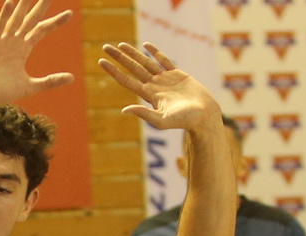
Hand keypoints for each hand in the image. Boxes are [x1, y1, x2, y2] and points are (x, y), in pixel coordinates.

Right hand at [0, 0, 74, 106]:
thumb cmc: (0, 92)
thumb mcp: (29, 87)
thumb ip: (49, 81)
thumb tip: (72, 78)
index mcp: (22, 49)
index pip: (41, 30)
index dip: (55, 22)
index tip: (70, 14)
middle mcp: (13, 41)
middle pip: (30, 19)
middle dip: (41, 6)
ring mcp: (1, 41)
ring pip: (15, 19)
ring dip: (22, 5)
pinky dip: (4, 16)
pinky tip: (11, 3)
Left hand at [98, 42, 221, 131]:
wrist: (204, 116)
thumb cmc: (184, 121)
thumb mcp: (162, 120)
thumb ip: (144, 114)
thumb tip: (124, 109)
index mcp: (149, 95)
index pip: (127, 80)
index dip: (114, 70)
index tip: (101, 62)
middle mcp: (154, 86)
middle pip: (133, 68)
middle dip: (119, 57)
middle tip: (105, 47)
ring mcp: (165, 79)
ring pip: (146, 62)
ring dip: (133, 53)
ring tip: (121, 44)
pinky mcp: (178, 74)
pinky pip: (163, 60)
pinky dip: (155, 52)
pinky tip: (146, 45)